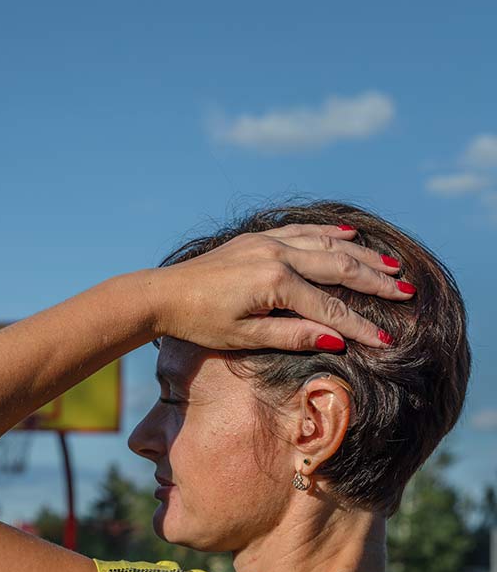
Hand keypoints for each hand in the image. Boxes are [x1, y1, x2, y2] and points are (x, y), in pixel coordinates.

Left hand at [148, 223, 410, 350]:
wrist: (163, 294)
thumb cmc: (201, 322)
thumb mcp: (246, 337)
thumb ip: (293, 335)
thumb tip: (337, 340)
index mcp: (274, 282)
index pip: (329, 307)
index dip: (359, 326)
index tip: (388, 341)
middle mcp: (274, 253)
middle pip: (337, 266)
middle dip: (374, 280)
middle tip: (407, 290)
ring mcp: (265, 241)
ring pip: (324, 243)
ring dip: (360, 253)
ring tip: (390, 264)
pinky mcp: (256, 237)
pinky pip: (301, 230)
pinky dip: (327, 232)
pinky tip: (347, 234)